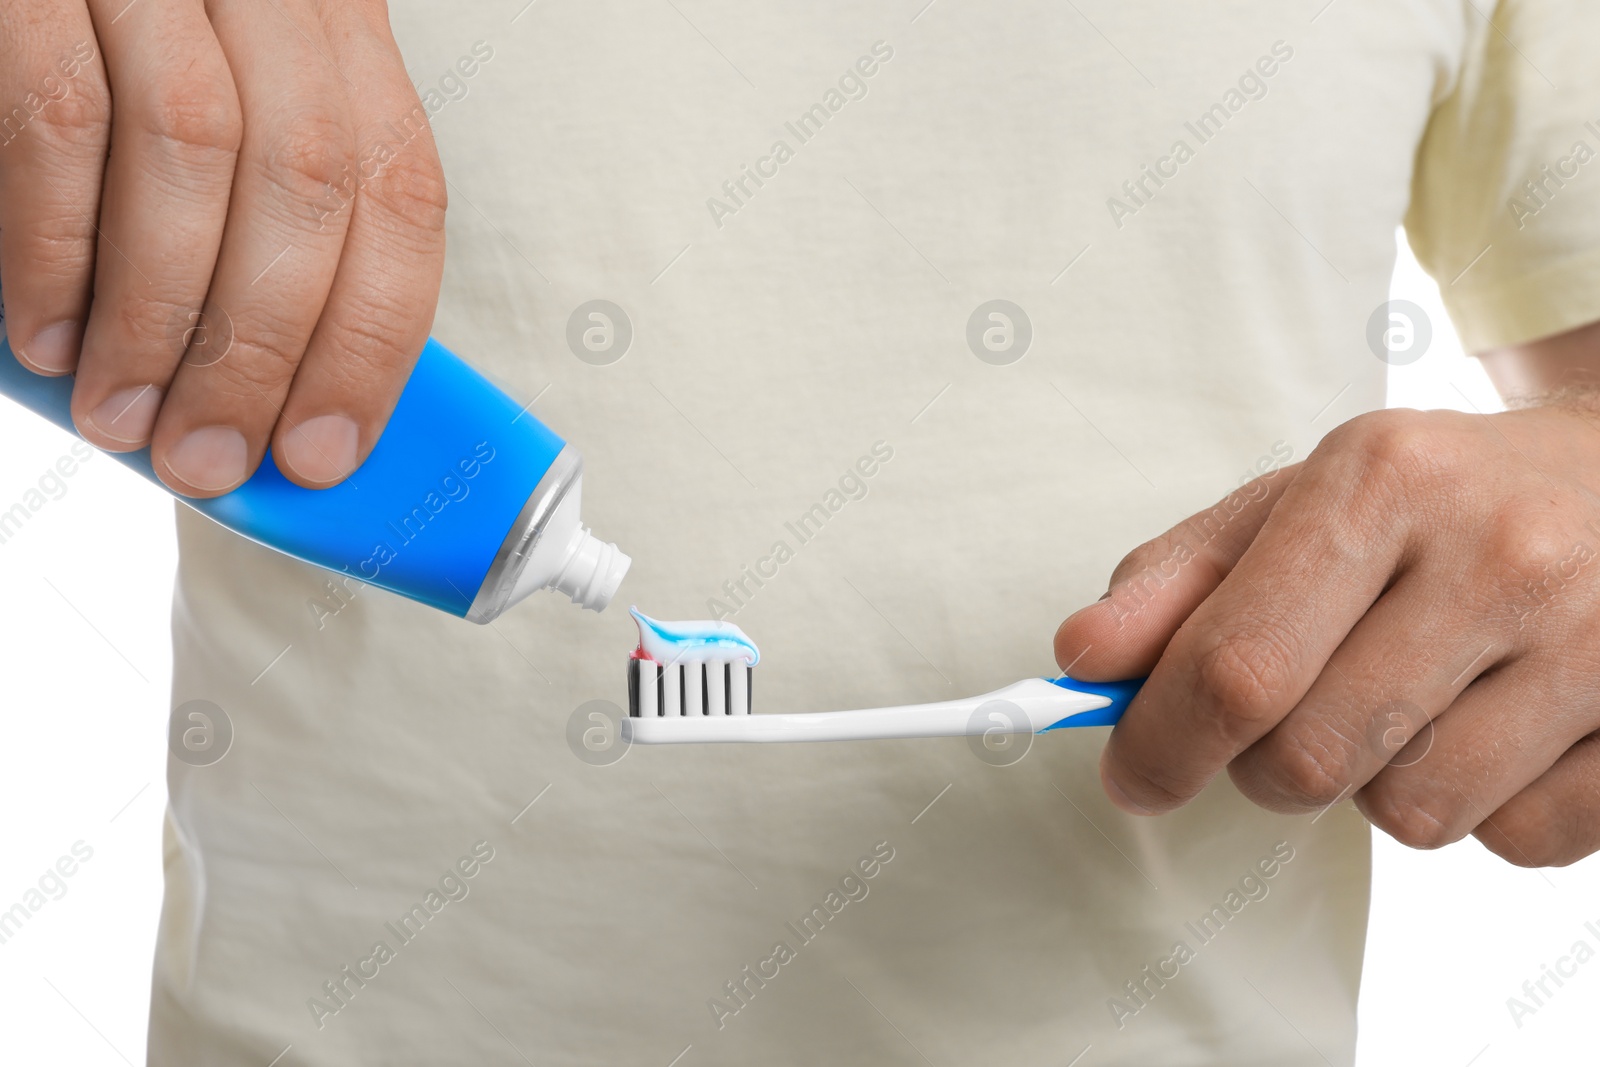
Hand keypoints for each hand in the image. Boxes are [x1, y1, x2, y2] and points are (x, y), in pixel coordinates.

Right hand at [0, 0, 445, 494]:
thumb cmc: (112, 52)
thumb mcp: (231, 104)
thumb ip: (264, 213)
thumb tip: (280, 393)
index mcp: (338, 23)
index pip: (402, 190)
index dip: (375, 337)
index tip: (328, 451)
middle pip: (309, 182)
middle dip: (262, 350)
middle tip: (210, 460)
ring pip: (196, 151)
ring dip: (161, 318)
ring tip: (124, 421)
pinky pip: (59, 118)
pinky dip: (54, 245)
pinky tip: (48, 340)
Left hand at [1054, 403, 1599, 866]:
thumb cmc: (1427, 499)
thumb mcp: (1291, 502)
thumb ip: (1175, 582)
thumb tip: (1080, 660)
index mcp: (1384, 481)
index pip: (1236, 665)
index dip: (1159, 744)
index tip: (1130, 774)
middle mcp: (1500, 554)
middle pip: (1309, 761)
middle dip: (1263, 768)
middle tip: (1285, 720)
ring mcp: (1598, 642)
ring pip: (1413, 816)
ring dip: (1376, 786)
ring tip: (1407, 701)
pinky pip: (1517, 842)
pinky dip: (1481, 808)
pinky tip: (1493, 726)